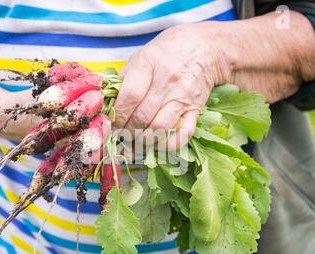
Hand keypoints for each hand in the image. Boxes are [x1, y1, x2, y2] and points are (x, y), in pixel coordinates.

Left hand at [114, 11, 314, 148]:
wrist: (207, 48)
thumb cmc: (169, 51)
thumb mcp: (143, 54)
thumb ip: (124, 77)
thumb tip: (107, 101)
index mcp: (149, 63)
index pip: (130, 96)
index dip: (117, 114)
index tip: (111, 120)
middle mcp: (166, 81)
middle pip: (141, 117)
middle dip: (126, 131)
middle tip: (120, 134)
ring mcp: (182, 97)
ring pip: (159, 129)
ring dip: (142, 140)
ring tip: (134, 141)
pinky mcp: (195, 110)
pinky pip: (182, 135)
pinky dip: (167, 146)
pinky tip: (156, 145)